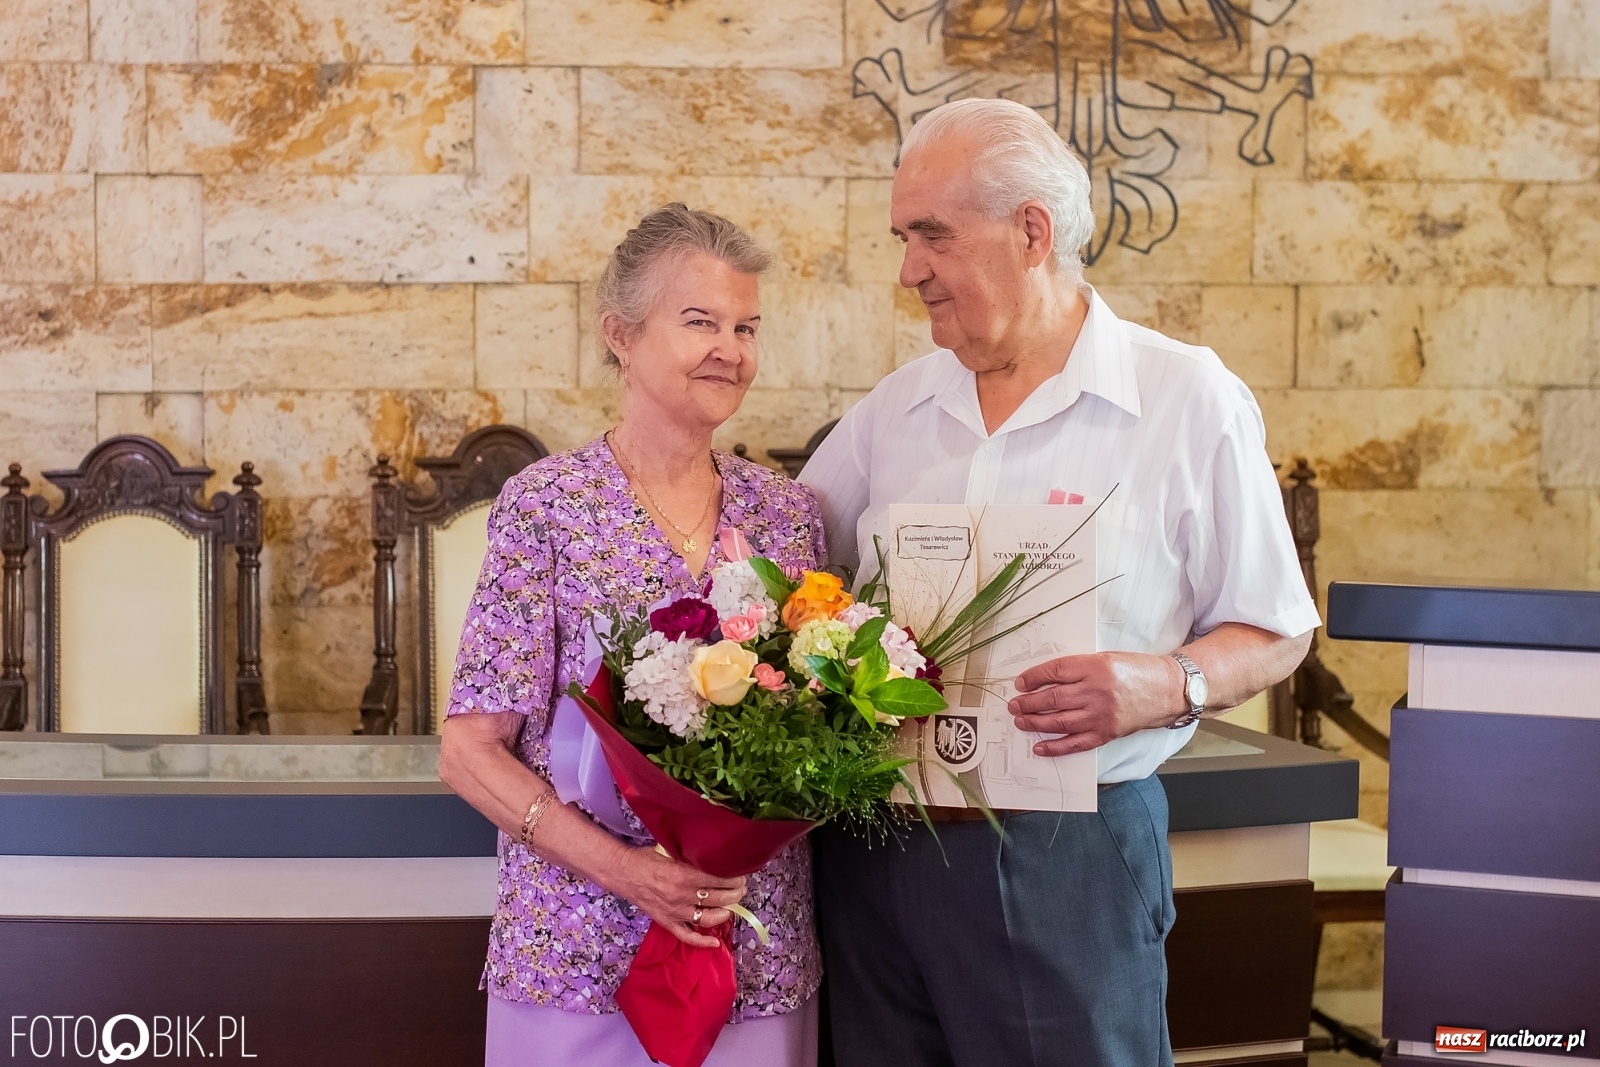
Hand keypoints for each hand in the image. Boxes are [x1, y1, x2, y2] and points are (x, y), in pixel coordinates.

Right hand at [606, 846, 747, 948]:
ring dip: (725, 913)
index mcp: (683, 875)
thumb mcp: (670, 850)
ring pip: (708, 918)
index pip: (718, 880)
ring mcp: (675, 912)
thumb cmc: (646, 858)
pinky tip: (715, 943)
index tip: (742, 875)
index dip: (734, 879)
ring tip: (733, 906)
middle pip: (718, 899)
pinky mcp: (666, 922)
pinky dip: (702, 942)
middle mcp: (682, 896)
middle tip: (741, 888)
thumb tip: (714, 855)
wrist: (622, 873)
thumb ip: (691, 856)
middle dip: (735, 894)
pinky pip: (687, 936)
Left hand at [1006, 652, 1184, 756]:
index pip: (1054, 672)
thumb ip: (1078, 669)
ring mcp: (1101, 715)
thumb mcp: (1105, 658)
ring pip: (1059, 722)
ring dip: (1035, 723)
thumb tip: (1045, 680)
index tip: (1019, 683)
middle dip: (1028, 703)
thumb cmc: (1135, 670)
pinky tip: (1039, 747)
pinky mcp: (1106, 733)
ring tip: (1021, 721)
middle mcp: (1096, 691)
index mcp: (1094, 666)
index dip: (1033, 678)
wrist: (1166, 689)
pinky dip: (1055, 747)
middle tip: (1014, 705)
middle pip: (1052, 699)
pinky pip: (1076, 743)